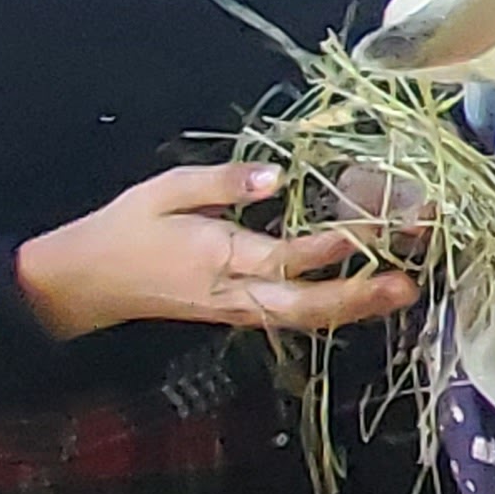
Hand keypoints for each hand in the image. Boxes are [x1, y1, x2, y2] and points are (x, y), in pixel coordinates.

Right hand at [15, 163, 418, 341]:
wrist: (85, 284)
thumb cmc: (126, 229)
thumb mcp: (165, 191)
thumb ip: (223, 182)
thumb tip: (279, 175)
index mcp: (215, 257)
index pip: (284, 256)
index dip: (332, 248)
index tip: (375, 232)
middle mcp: (233, 292)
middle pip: (305, 304)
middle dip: (359, 297)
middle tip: (409, 284)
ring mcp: (237, 310)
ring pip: (303, 318)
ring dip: (355, 308)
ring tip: (404, 290)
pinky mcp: (238, 314)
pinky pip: (291, 317)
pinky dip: (331, 310)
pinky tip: (366, 296)